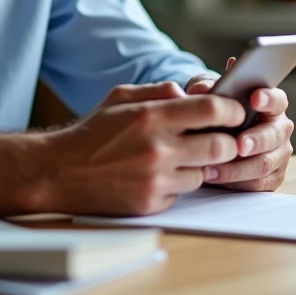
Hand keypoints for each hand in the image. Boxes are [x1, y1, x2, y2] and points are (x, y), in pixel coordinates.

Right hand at [41, 82, 245, 215]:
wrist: (59, 172)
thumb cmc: (93, 132)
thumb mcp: (121, 97)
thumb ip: (159, 91)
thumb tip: (190, 94)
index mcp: (151, 116)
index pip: (212, 109)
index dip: (232, 109)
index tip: (236, 110)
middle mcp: (157, 149)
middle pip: (221, 146)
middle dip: (229, 141)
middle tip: (223, 137)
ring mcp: (155, 180)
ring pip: (205, 173)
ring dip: (201, 164)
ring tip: (182, 155)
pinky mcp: (150, 204)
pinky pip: (183, 193)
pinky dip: (179, 184)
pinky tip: (160, 175)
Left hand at [185, 57, 293, 191]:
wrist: (214, 141)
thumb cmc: (218, 115)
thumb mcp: (210, 97)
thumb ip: (206, 89)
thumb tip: (199, 90)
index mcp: (271, 105)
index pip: (277, 100)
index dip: (268, 99)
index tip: (254, 99)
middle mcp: (280, 130)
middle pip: (274, 135)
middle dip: (256, 140)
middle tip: (239, 145)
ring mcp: (279, 155)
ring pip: (264, 164)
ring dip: (237, 168)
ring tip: (212, 167)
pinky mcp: (272, 178)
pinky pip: (257, 184)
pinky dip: (235, 182)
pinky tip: (215, 177)